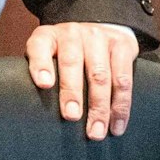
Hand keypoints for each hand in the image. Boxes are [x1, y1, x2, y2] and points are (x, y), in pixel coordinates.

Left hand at [27, 21, 140, 139]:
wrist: (99, 27)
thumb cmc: (65, 51)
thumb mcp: (47, 54)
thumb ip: (40, 72)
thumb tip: (35, 108)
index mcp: (48, 36)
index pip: (39, 47)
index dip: (41, 65)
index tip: (43, 84)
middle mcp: (72, 33)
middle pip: (72, 63)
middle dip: (72, 93)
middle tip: (71, 117)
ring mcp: (99, 38)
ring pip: (101, 76)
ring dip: (100, 108)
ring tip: (96, 132)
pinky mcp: (122, 46)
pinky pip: (124, 80)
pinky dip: (121, 106)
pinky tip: (116, 125)